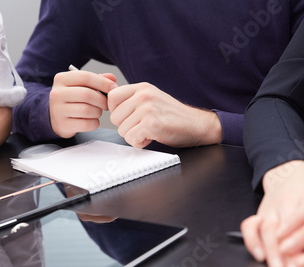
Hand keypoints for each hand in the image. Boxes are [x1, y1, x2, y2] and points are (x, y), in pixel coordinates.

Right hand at [49, 70, 117, 137]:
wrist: (55, 117)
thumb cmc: (72, 99)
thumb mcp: (80, 85)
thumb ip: (97, 80)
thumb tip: (112, 78)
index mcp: (61, 79)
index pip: (85, 77)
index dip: (103, 82)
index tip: (114, 88)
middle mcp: (57, 93)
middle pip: (87, 94)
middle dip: (102, 100)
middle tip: (107, 104)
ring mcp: (58, 110)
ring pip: (87, 110)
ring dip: (98, 112)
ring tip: (97, 112)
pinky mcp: (63, 125)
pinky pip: (86, 124)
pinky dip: (94, 123)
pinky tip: (92, 120)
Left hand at [107, 83, 221, 147]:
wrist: (196, 125)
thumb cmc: (173, 116)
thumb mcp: (151, 99)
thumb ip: (132, 100)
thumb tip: (107, 102)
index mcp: (142, 87)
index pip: (111, 97)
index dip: (116, 112)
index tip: (128, 117)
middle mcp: (143, 95)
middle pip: (114, 117)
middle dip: (127, 127)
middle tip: (143, 126)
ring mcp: (147, 109)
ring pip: (122, 130)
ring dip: (134, 136)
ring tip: (149, 131)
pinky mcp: (151, 124)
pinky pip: (131, 138)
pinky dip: (140, 143)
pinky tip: (151, 137)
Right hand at [241, 160, 303, 266]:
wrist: (290, 176)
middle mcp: (289, 203)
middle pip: (288, 229)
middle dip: (290, 254)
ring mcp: (271, 208)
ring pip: (269, 229)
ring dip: (272, 251)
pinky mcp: (258, 213)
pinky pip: (249, 225)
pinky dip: (252, 241)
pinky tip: (258, 256)